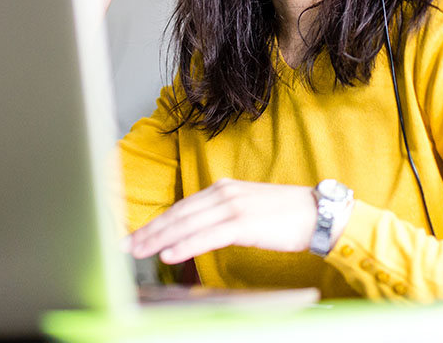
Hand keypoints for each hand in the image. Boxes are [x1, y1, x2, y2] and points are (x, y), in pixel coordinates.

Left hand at [125, 179, 319, 264]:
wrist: (316, 214)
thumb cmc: (284, 216)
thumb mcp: (246, 210)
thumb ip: (221, 218)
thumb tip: (196, 234)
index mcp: (222, 189)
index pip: (181, 208)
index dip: (155, 222)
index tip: (134, 236)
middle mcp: (223, 193)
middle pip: (178, 214)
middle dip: (149, 231)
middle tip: (125, 246)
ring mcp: (233, 206)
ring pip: (187, 224)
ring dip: (159, 239)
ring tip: (139, 251)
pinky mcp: (243, 222)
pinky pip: (207, 235)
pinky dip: (185, 245)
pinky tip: (169, 254)